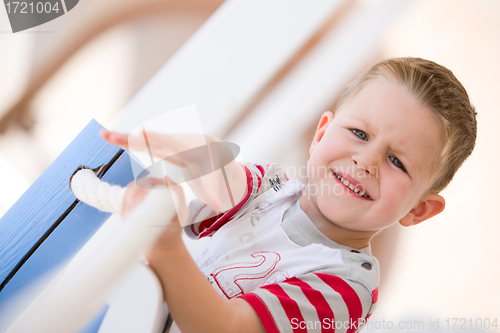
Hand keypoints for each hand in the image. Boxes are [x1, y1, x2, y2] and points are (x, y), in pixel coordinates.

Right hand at [102, 130, 245, 212]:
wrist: (215, 154)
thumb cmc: (217, 170)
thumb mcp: (217, 182)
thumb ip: (215, 192)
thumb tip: (217, 205)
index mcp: (193, 150)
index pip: (176, 146)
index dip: (160, 141)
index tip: (144, 134)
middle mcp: (179, 143)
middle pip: (157, 141)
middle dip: (139, 138)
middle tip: (118, 135)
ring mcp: (169, 144)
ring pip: (146, 141)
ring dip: (126, 139)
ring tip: (105, 135)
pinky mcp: (161, 148)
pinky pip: (143, 144)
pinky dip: (128, 141)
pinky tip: (110, 139)